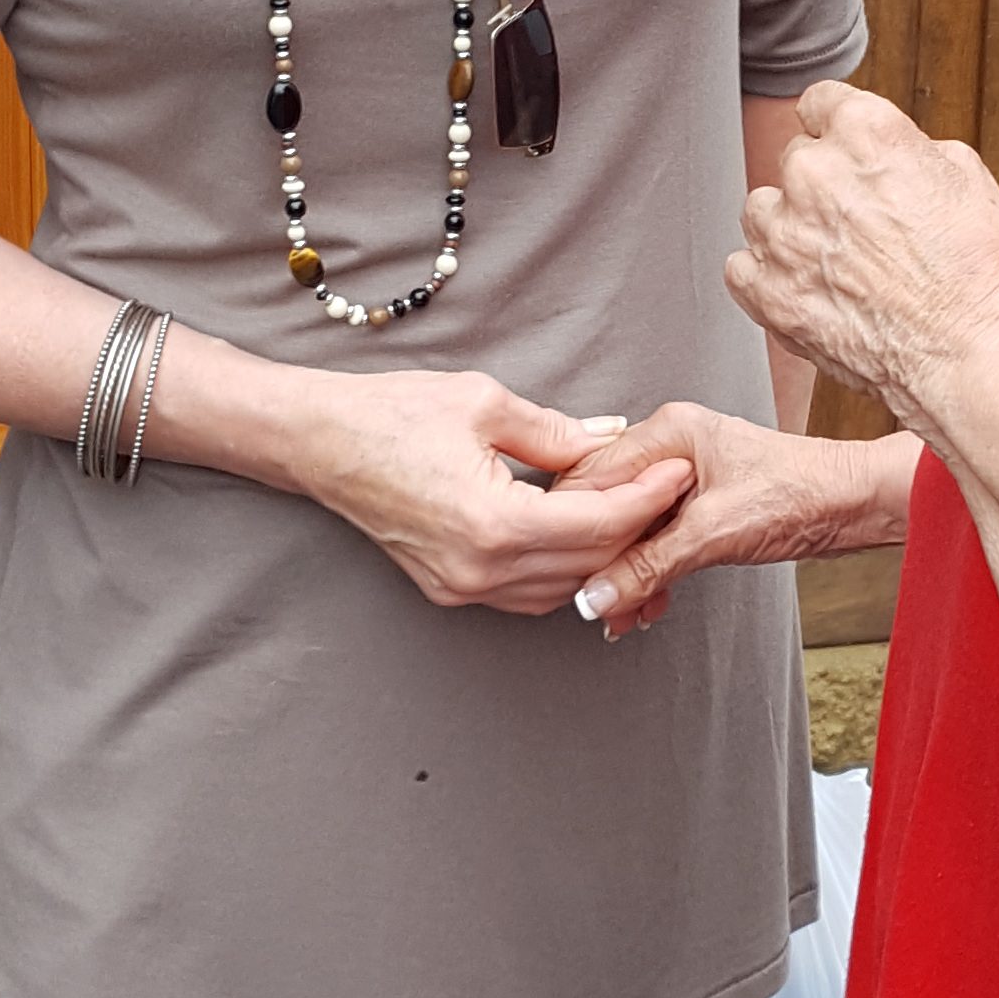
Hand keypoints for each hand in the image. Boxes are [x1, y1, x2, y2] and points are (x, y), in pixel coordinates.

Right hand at [289, 365, 696, 614]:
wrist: (319, 443)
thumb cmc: (393, 414)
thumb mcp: (485, 405)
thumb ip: (557, 433)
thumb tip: (611, 441)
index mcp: (492, 522)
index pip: (598, 524)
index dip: (648, 498)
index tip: (679, 470)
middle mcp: (479, 570)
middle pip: (589, 563)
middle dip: (637, 527)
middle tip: (671, 489)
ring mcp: (462, 587)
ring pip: (563, 588)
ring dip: (603, 554)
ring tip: (635, 510)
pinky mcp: (450, 590)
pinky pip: (528, 592)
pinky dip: (563, 567)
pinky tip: (581, 533)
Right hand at [554, 402, 910, 636]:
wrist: (860, 504)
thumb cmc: (805, 493)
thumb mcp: (716, 532)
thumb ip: (651, 565)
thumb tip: (598, 594)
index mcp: (667, 432)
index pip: (592, 479)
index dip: (577, 530)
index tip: (568, 574)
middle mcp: (670, 449)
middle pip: (608, 508)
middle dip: (602, 562)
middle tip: (598, 605)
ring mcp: (685, 479)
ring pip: (632, 532)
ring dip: (626, 576)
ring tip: (623, 615)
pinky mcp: (701, 507)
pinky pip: (657, 542)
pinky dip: (651, 575)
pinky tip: (648, 605)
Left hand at [727, 83, 998, 435]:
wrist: (972, 353)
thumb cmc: (979, 274)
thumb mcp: (964, 175)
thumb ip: (906, 150)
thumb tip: (884, 156)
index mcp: (863, 133)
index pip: (821, 103)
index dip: (837, 129)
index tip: (841, 147)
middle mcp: (814, 175)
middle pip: (796, 160)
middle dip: (824, 186)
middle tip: (863, 224)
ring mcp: (784, 235)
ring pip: (763, 211)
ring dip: (791, 229)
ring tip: (840, 263)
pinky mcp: (768, 292)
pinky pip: (742, 268)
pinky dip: (768, 278)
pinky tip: (811, 289)